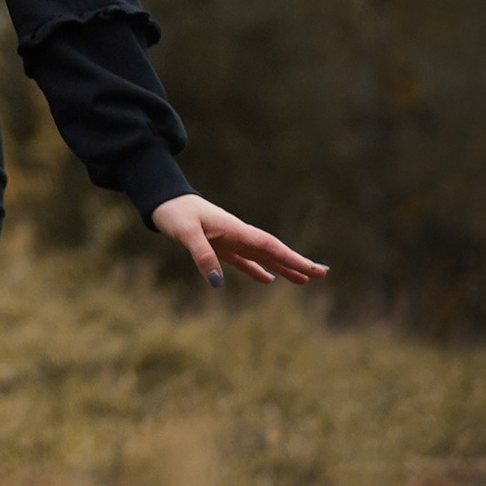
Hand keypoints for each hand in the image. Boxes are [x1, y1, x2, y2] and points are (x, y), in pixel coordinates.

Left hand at [151, 191, 326, 290]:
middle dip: (297, 262)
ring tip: (303, 280)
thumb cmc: (175, 213)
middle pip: (273, 251)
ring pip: (263, 256)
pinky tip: (268, 279)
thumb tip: (218, 284)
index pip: (270, 247)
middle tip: (322, 274)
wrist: (163, 200)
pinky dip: (258, 270)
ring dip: (283, 267)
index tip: (313, 270)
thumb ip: (203, 256)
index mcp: (236, 229)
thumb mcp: (186, 234)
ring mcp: (231, 240)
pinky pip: (244, 260)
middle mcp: (238, 234)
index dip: (293, 259)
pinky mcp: (220, 245)